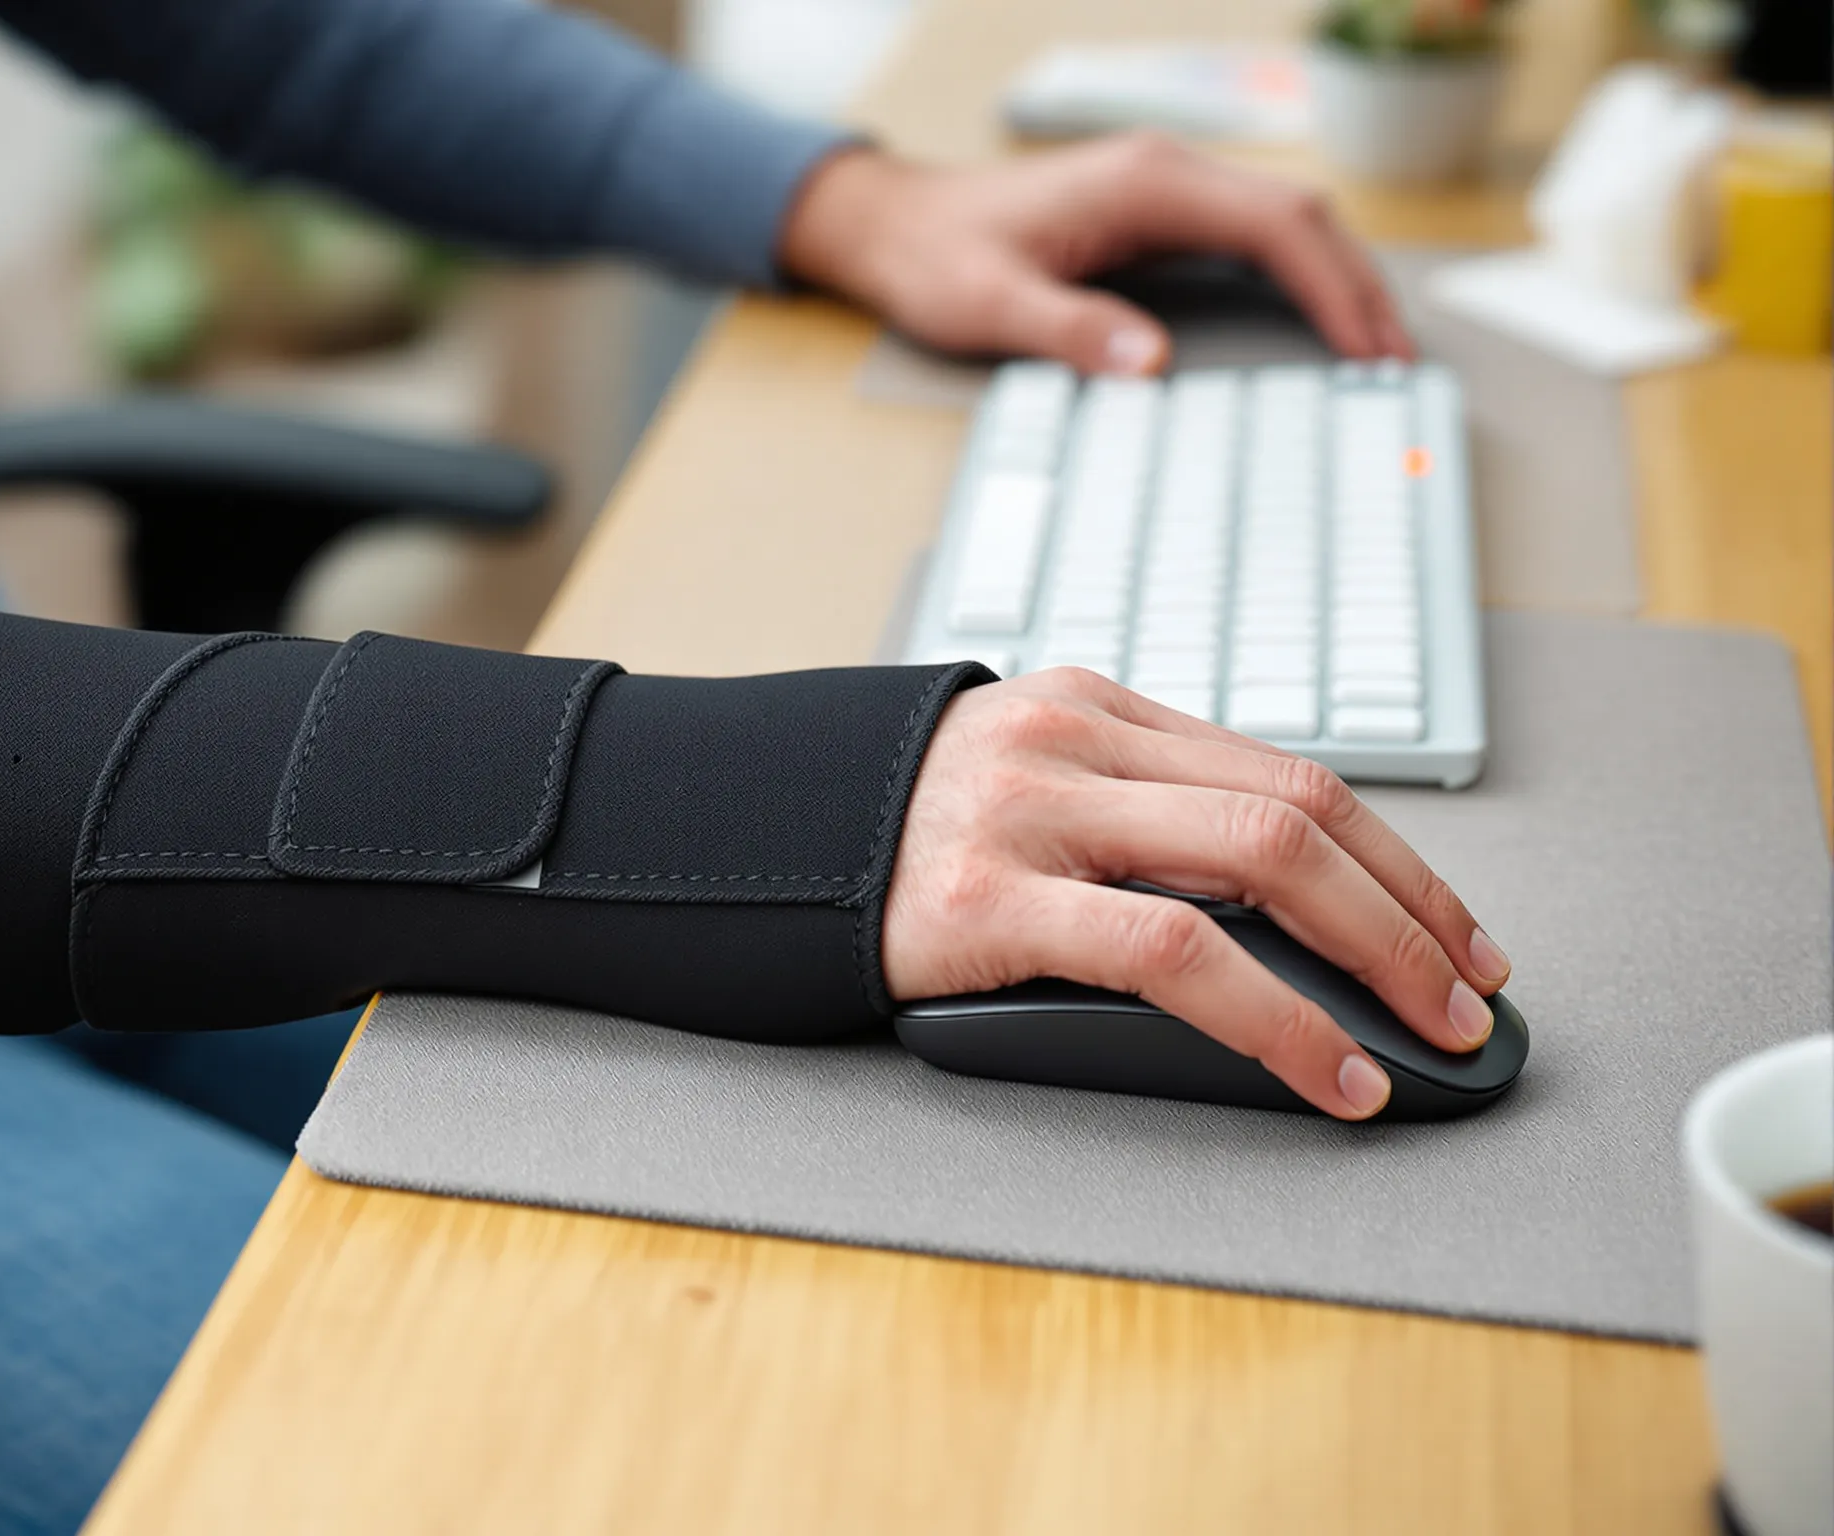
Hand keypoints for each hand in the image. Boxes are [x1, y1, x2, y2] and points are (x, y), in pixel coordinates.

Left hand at [777, 134, 1414, 375]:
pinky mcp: (1156, 211)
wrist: (896, 226)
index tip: (1367, 346)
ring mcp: (1165, 187)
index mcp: (1143, 183)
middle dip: (1356, 285)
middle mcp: (1165, 172)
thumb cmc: (937, 259)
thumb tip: (1152, 361)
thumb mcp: (990, 307)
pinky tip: (1317, 319)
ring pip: (1284, 220)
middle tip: (1397, 360)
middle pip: (1298, 215)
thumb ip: (1071, 331)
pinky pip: (1251, 234)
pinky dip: (1297, 274)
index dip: (1332, 286)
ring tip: (1377, 347)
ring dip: (1336, 276)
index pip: (1274, 224)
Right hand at [879, 668, 1509, 1119]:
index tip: (1451, 930)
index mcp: (1088, 707)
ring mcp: (1032, 811)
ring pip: (1262, 861)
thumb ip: (1116, 807)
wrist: (728, 844)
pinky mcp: (992, 897)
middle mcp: (1072, 741)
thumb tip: (1263, 899)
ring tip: (1425, 1034)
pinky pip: (1176, 951)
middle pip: (1299, 808)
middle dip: (1413, 911)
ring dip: (1378, 955)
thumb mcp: (1008, 784)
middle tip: (1471, 992)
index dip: (1394, 858)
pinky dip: (1276, 1017)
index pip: (1285, 770)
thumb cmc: (875, 839)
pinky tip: (1323, 1068)